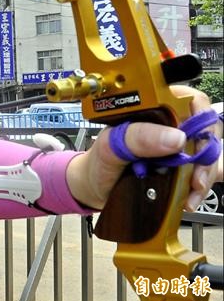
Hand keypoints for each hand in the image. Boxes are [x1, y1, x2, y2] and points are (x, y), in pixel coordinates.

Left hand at [67, 85, 221, 209]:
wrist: (92, 188)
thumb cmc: (98, 161)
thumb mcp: (110, 146)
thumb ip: (137, 137)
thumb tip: (175, 138)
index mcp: (152, 109)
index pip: (190, 102)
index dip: (200, 120)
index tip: (197, 143)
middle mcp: (168, 125)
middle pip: (205, 131)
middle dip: (206, 155)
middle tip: (195, 177)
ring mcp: (175, 147)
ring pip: (208, 154)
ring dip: (205, 174)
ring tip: (192, 192)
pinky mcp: (179, 167)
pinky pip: (201, 173)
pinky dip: (200, 186)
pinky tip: (189, 198)